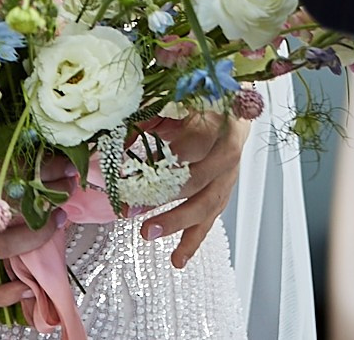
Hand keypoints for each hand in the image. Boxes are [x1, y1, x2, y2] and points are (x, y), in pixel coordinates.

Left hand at [145, 109, 248, 266]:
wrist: (234, 101)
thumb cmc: (204, 96)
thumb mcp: (178, 97)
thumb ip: (151, 114)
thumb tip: (119, 137)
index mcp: (222, 122)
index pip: (200, 147)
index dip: (172, 164)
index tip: (139, 175)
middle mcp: (229, 151)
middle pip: (203, 182)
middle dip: (169, 200)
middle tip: (137, 211)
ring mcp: (229, 174)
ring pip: (208, 205)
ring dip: (178, 223)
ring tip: (149, 234)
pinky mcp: (223, 191)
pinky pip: (209, 219)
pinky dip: (193, 241)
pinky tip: (177, 259)